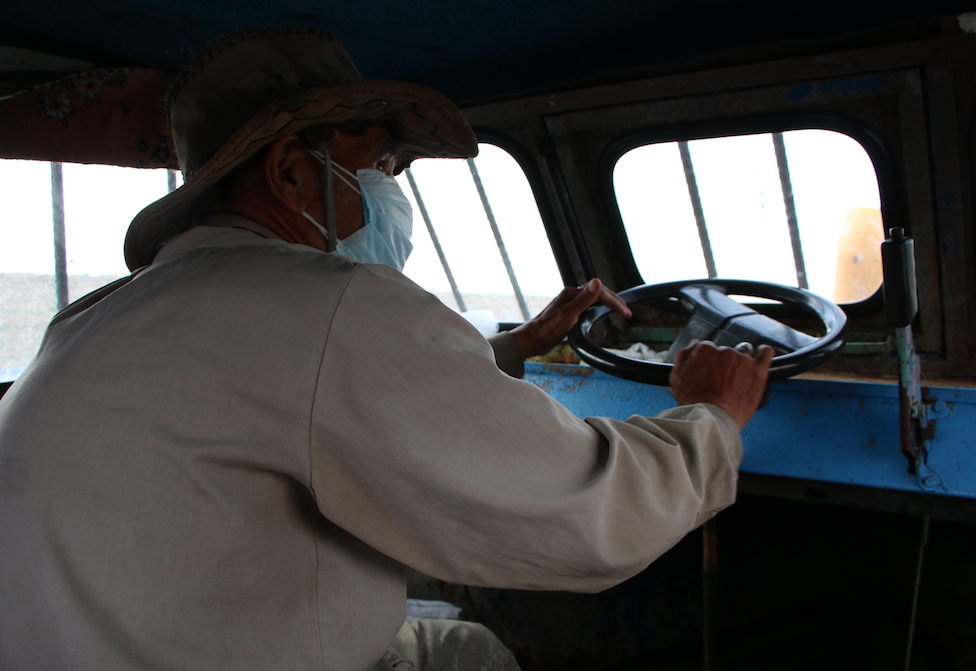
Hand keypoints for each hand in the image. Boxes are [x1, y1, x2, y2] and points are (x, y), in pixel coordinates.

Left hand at [509, 279, 631, 358]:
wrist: (532, 340)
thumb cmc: (548, 329)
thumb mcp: (569, 314)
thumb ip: (584, 299)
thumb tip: (597, 281)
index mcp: (572, 293)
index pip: (600, 292)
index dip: (614, 301)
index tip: (626, 312)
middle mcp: (571, 296)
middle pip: (598, 294)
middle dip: (614, 301)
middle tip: (627, 311)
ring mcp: (569, 304)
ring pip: (593, 299)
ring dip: (608, 304)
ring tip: (619, 311)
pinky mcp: (568, 313)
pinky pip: (588, 307)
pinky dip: (599, 309)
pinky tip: (601, 315)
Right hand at [669, 340, 773, 430]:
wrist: (713, 419)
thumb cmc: (694, 402)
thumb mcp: (677, 378)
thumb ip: (684, 356)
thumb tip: (694, 344)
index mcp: (705, 350)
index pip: (709, 347)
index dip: (709, 360)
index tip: (710, 370)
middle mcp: (725, 352)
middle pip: (726, 351)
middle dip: (725, 362)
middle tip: (722, 380)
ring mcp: (743, 360)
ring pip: (745, 352)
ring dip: (742, 361)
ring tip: (738, 377)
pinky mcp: (758, 371)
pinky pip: (766, 353)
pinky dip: (763, 353)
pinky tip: (759, 359)